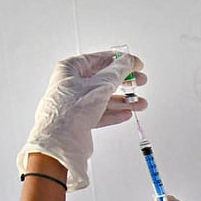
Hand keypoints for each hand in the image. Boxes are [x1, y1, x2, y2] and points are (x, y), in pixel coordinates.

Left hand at [17, 51, 147, 190]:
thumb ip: (118, 72)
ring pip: (104, 98)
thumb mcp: (100, 85)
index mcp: (70, 69)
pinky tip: (127, 113)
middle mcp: (71, 85)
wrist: (61, 142)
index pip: (99, 59)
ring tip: (140, 102)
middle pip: (103, 79)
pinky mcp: (80, 120)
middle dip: (124, 82)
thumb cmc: (70, 110)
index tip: (135, 63)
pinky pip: (101, 113)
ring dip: (124, 100)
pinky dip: (115, 113)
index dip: (120, 60)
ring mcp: (75, 103)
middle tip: (140, 81)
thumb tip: (128, 61)